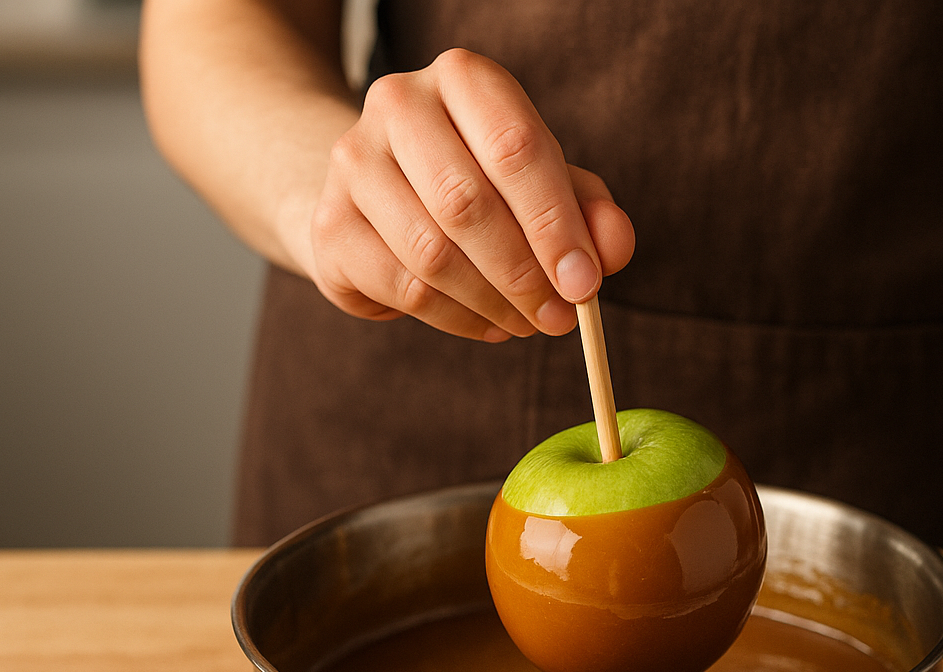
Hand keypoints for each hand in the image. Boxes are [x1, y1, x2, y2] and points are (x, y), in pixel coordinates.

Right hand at [303, 48, 634, 340]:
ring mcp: (352, 162)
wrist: (385, 197)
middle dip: (524, 274)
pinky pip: (403, 288)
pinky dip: (457, 319)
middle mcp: (397, 104)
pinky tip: (487, 323)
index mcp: (463, 78)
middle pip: (467, 203)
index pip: (515, 147)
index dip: (555, 223)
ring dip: (493, 303)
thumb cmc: (486, 185)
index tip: (585, 283)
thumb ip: (590, 212)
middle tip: (560, 319)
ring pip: (432, 253)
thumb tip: (612, 248)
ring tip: (527, 323)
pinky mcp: (330, 224)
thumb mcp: (549, 186)